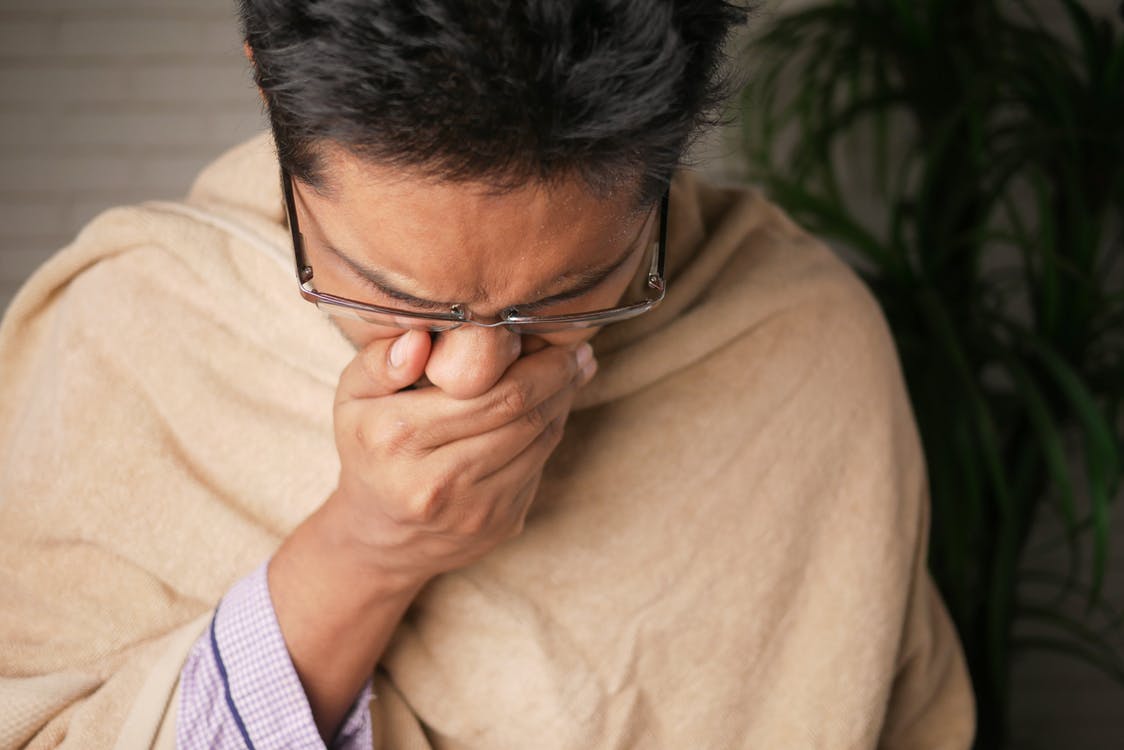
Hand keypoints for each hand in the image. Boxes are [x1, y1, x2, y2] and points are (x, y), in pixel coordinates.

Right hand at [326, 329, 597, 588]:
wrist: (381, 535)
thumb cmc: (371, 448)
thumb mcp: (353, 398)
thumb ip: (380, 362)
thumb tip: (421, 339)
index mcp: (397, 437)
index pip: (485, 392)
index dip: (530, 360)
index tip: (547, 332)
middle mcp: (435, 479)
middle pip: (520, 414)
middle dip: (557, 376)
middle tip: (575, 349)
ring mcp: (472, 508)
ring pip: (539, 439)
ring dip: (563, 400)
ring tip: (572, 370)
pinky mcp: (499, 523)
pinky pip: (541, 464)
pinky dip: (553, 429)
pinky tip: (555, 405)